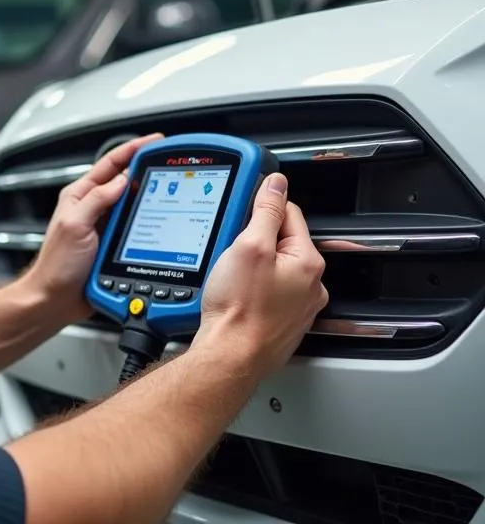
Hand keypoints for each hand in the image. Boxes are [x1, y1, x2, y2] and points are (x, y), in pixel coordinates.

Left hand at [23, 134, 163, 326]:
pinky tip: (162, 218)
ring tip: (170, 186)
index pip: (111, 164)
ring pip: (133, 203)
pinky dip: (150, 220)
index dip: (133, 150)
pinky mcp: (114, 243)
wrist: (55, 299)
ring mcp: (105, 225)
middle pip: (125, 180)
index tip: (154, 141)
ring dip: (150, 195)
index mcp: (80, 195)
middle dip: (146, 168)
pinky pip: (136, 226)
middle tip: (169, 162)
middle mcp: (93, 207)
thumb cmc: (57, 265)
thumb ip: (97, 201)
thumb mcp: (75, 225)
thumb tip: (121, 180)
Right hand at [195, 172, 327, 377]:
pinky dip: (252, 288)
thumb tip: (277, 185)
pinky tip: (236, 294)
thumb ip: (266, 211)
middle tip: (232, 250)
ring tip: (232, 275)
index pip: (289, 213)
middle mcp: (310, 285)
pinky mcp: (282, 322)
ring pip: (273, 268)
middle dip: (255, 240)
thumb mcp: (249, 246)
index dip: (261, 209)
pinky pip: (268, 291)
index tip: (243, 214)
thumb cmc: (241, 309)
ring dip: (253, 265)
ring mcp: (298, 306)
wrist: (230, 356)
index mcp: (308, 262)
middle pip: (280, 241)